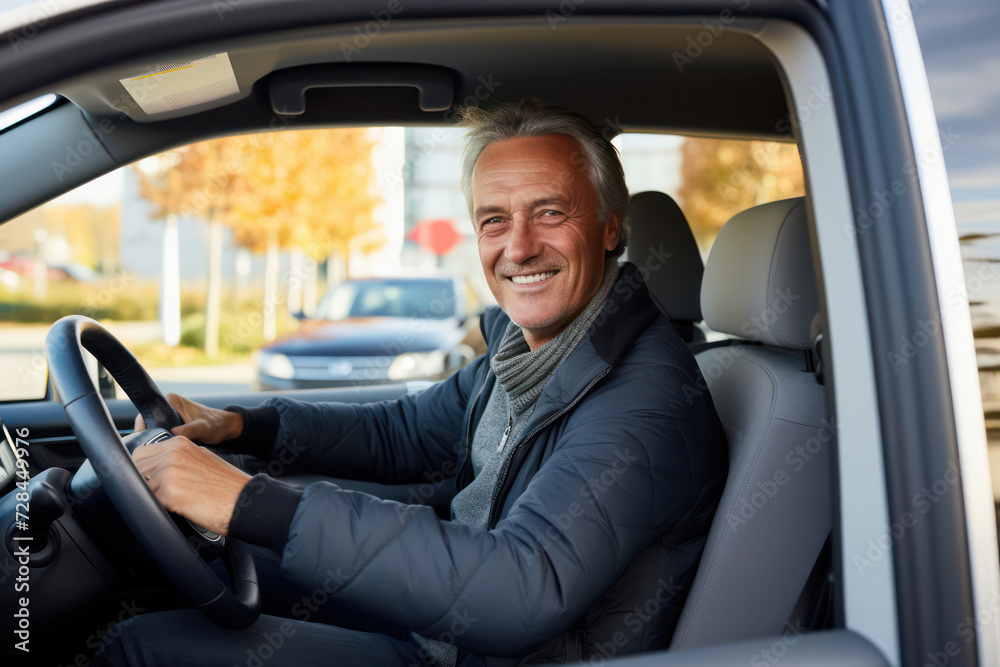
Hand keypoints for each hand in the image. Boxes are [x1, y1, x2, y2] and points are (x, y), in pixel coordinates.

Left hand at [133, 436, 250, 535]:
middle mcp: (172, 453)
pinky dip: (158, 507)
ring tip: (174, 501)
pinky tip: (176, 508)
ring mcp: (169, 472)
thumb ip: (178, 457)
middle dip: (144, 481)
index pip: (141, 452)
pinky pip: (148, 501)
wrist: (244, 500)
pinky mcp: (168, 492)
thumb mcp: (202, 459)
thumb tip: (158, 467)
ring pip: (140, 485)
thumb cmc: (227, 485)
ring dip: (151, 495)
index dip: (144, 468)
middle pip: (136, 467)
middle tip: (163, 492)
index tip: (150, 478)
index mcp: (179, 443)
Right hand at [134, 393, 242, 444]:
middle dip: (147, 436)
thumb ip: (187, 431)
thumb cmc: (216, 425)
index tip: (142, 443)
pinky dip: (162, 439)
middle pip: (148, 422)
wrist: (227, 426)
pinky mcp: (174, 421)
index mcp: (171, 400)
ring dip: (154, 439)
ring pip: (154, 428)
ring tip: (156, 451)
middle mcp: (168, 404)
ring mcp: (171, 413)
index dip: (142, 429)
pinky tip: (164, 449)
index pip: (146, 414)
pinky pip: (161, 431)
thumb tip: (170, 435)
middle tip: (148, 451)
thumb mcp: (202, 428)